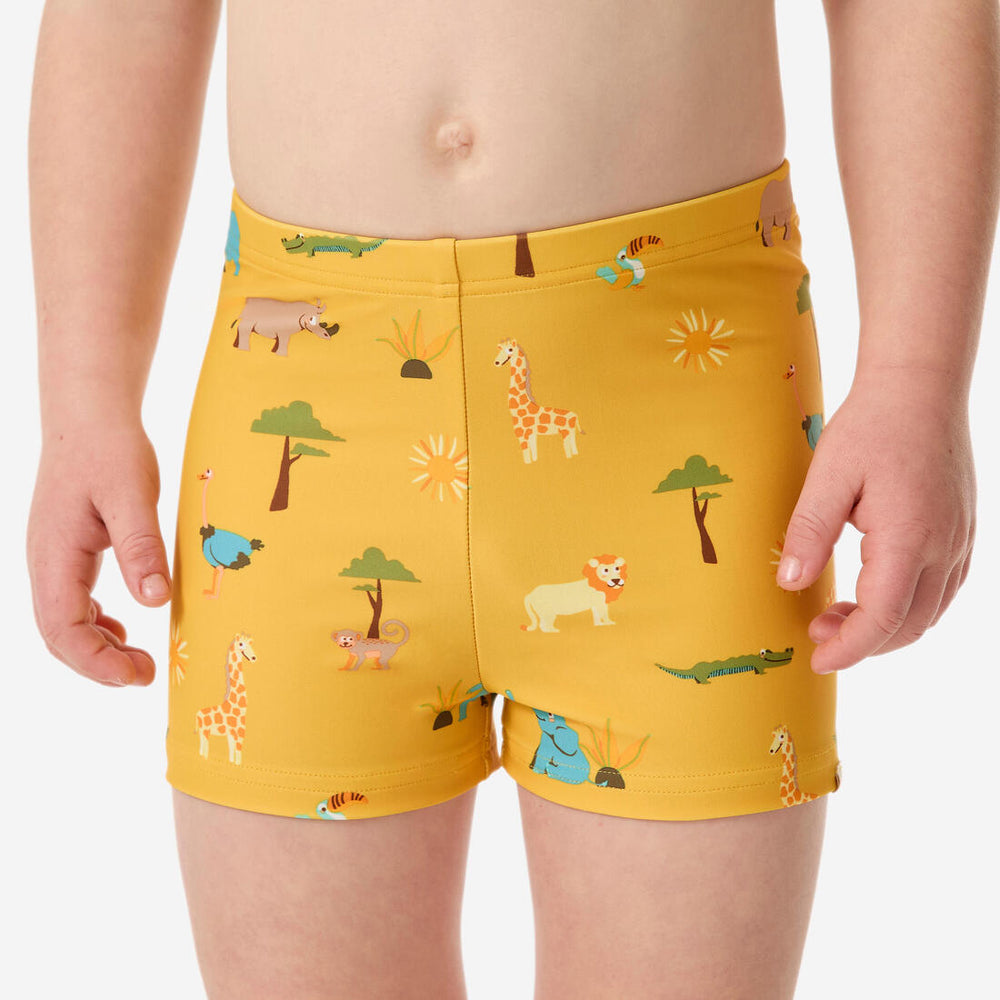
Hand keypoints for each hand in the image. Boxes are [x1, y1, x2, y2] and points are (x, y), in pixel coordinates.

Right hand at [26, 425, 171, 685]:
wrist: (90, 416)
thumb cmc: (110, 450)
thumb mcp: (132, 496)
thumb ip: (141, 547)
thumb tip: (155, 601)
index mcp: (55, 555)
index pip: (63, 628)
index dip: (96, 662)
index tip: (135, 676)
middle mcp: (46, 563)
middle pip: (58, 635)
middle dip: (98, 664)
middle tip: (145, 675)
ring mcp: (53, 559)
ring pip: (64, 622)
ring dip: (98, 648)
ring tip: (140, 661)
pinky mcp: (68, 552)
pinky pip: (73, 602)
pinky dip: (97, 624)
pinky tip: (123, 628)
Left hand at [776, 371, 975, 672]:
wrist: (919, 388)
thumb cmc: (871, 427)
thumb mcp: (827, 476)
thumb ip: (809, 532)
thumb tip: (790, 584)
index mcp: (910, 537)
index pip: (882, 617)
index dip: (849, 647)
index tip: (817, 660)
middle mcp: (945, 546)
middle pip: (909, 625)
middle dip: (862, 642)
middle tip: (816, 634)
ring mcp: (961, 540)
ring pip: (929, 612)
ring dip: (885, 627)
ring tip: (836, 616)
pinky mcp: (963, 532)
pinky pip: (942, 589)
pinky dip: (908, 606)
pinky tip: (873, 594)